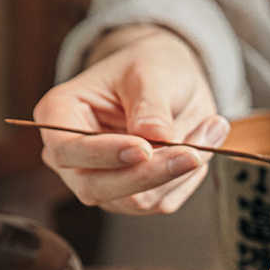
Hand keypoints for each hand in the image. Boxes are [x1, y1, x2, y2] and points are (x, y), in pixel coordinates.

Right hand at [34, 24, 228, 214]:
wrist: (167, 83)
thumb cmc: (148, 68)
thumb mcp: (150, 71)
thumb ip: (150, 104)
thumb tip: (155, 136)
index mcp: (59, 116)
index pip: (69, 149)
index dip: (105, 154)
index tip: (145, 148)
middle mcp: (72, 159)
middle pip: (100, 187)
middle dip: (151, 173)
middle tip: (194, 153)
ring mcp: (101, 183)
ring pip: (138, 200)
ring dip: (179, 171)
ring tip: (211, 129)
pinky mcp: (133, 198)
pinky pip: (163, 201)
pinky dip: (187, 177)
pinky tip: (202, 146)